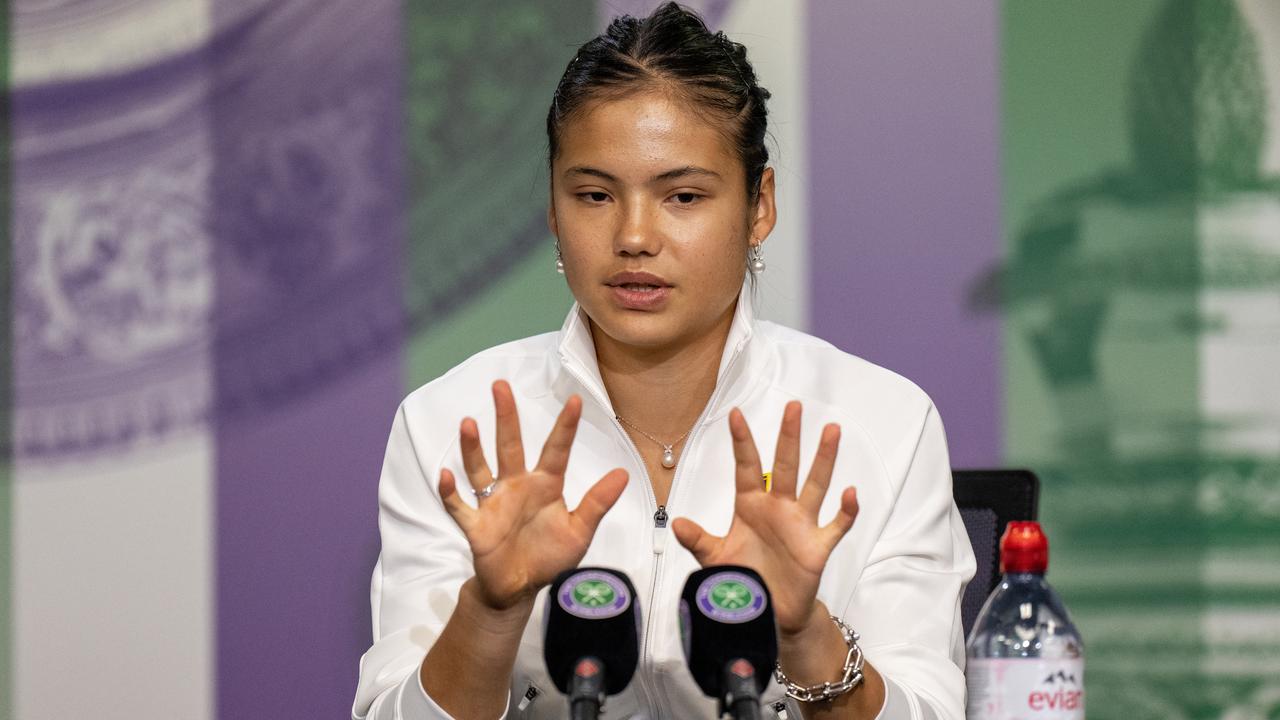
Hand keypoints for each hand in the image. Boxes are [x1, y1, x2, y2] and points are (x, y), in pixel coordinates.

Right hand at [438, 380, 629, 610]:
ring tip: (468, 423)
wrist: (520, 587)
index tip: (575, 400)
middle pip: (509, 446)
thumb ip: (597, 503)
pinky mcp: (476, 526)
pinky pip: (460, 507)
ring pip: (480, 469)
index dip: (565, 426)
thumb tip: (623, 473)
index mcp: (545, 485)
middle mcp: (517, 487)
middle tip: (500, 385)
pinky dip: (451, 493)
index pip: (556, 450)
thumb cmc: (550, 556)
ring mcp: (493, 504)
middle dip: (506, 417)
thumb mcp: (579, 531)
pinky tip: (444, 475)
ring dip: (473, 448)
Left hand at [671, 401, 857, 634]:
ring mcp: (800, 525)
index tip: (735, 414)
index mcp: (750, 506)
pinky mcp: (818, 547)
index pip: (746, 467)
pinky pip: (835, 525)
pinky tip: (850, 493)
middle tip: (794, 406)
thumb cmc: (744, 580)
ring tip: (831, 430)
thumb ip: (698, 540)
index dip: (742, 442)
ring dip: (823, 459)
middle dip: (789, 436)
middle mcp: (777, 508)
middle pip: (785, 466)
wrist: (768, 613)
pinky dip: (845, 511)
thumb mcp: (715, 560)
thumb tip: (677, 523)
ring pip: (815, 485)